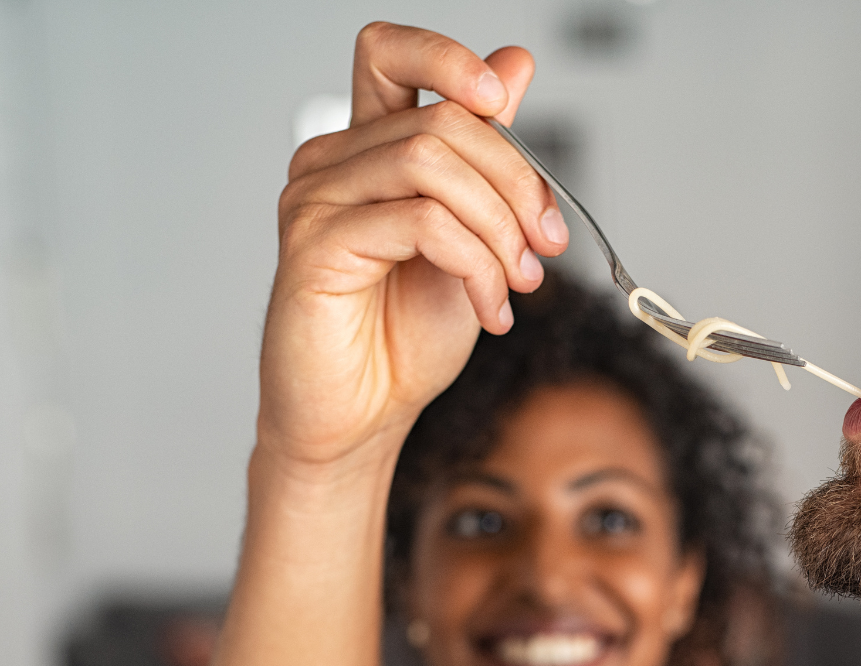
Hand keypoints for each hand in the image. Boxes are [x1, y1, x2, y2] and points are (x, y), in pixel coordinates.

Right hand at [258, 22, 569, 469]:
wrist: (362, 417)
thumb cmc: (403, 337)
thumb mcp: (472, 237)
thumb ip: (487, 157)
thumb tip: (515, 64)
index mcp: (367, 149)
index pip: (390, 53)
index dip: (448, 57)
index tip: (500, 100)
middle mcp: (333, 163)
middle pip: (441, 120)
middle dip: (516, 183)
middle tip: (545, 247)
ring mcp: (316, 200)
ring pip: (432, 164)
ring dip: (499, 228)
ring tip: (518, 284)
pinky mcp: (315, 246)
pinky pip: (420, 223)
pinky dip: (476, 265)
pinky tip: (490, 309)